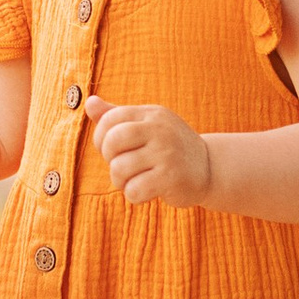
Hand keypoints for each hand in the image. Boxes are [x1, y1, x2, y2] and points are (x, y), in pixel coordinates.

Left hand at [85, 94, 213, 208]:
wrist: (209, 168)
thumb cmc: (168, 147)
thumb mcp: (146, 126)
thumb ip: (116, 115)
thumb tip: (90, 102)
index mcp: (151, 114)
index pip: (109, 119)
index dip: (101, 139)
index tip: (113, 151)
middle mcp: (160, 129)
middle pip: (112, 142)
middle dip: (109, 159)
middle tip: (122, 167)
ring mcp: (167, 153)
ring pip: (119, 169)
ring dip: (121, 182)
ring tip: (135, 180)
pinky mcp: (171, 178)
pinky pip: (134, 190)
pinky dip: (134, 196)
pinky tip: (147, 191)